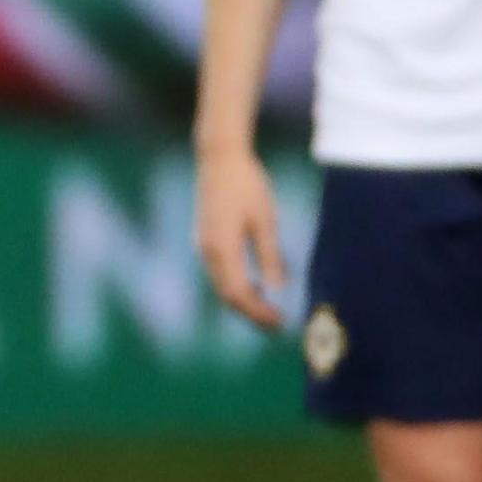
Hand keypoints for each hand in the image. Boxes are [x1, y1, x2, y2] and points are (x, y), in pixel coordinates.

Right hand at [194, 142, 289, 329]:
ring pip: (221, 286)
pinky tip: (254, 286)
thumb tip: (275, 289)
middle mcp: (207, 252)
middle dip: (251, 313)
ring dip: (243, 301)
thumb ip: (268, 256)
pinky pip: (219, 273)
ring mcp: (202, 246)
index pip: (239, 293)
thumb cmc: (246, 184)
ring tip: (267, 309)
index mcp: (222, 248)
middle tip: (275, 323)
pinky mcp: (204, 239)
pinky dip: (235, 286)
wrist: (219, 157)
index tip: (279, 322)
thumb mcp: (264, 219)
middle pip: (226, 295)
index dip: (258, 312)